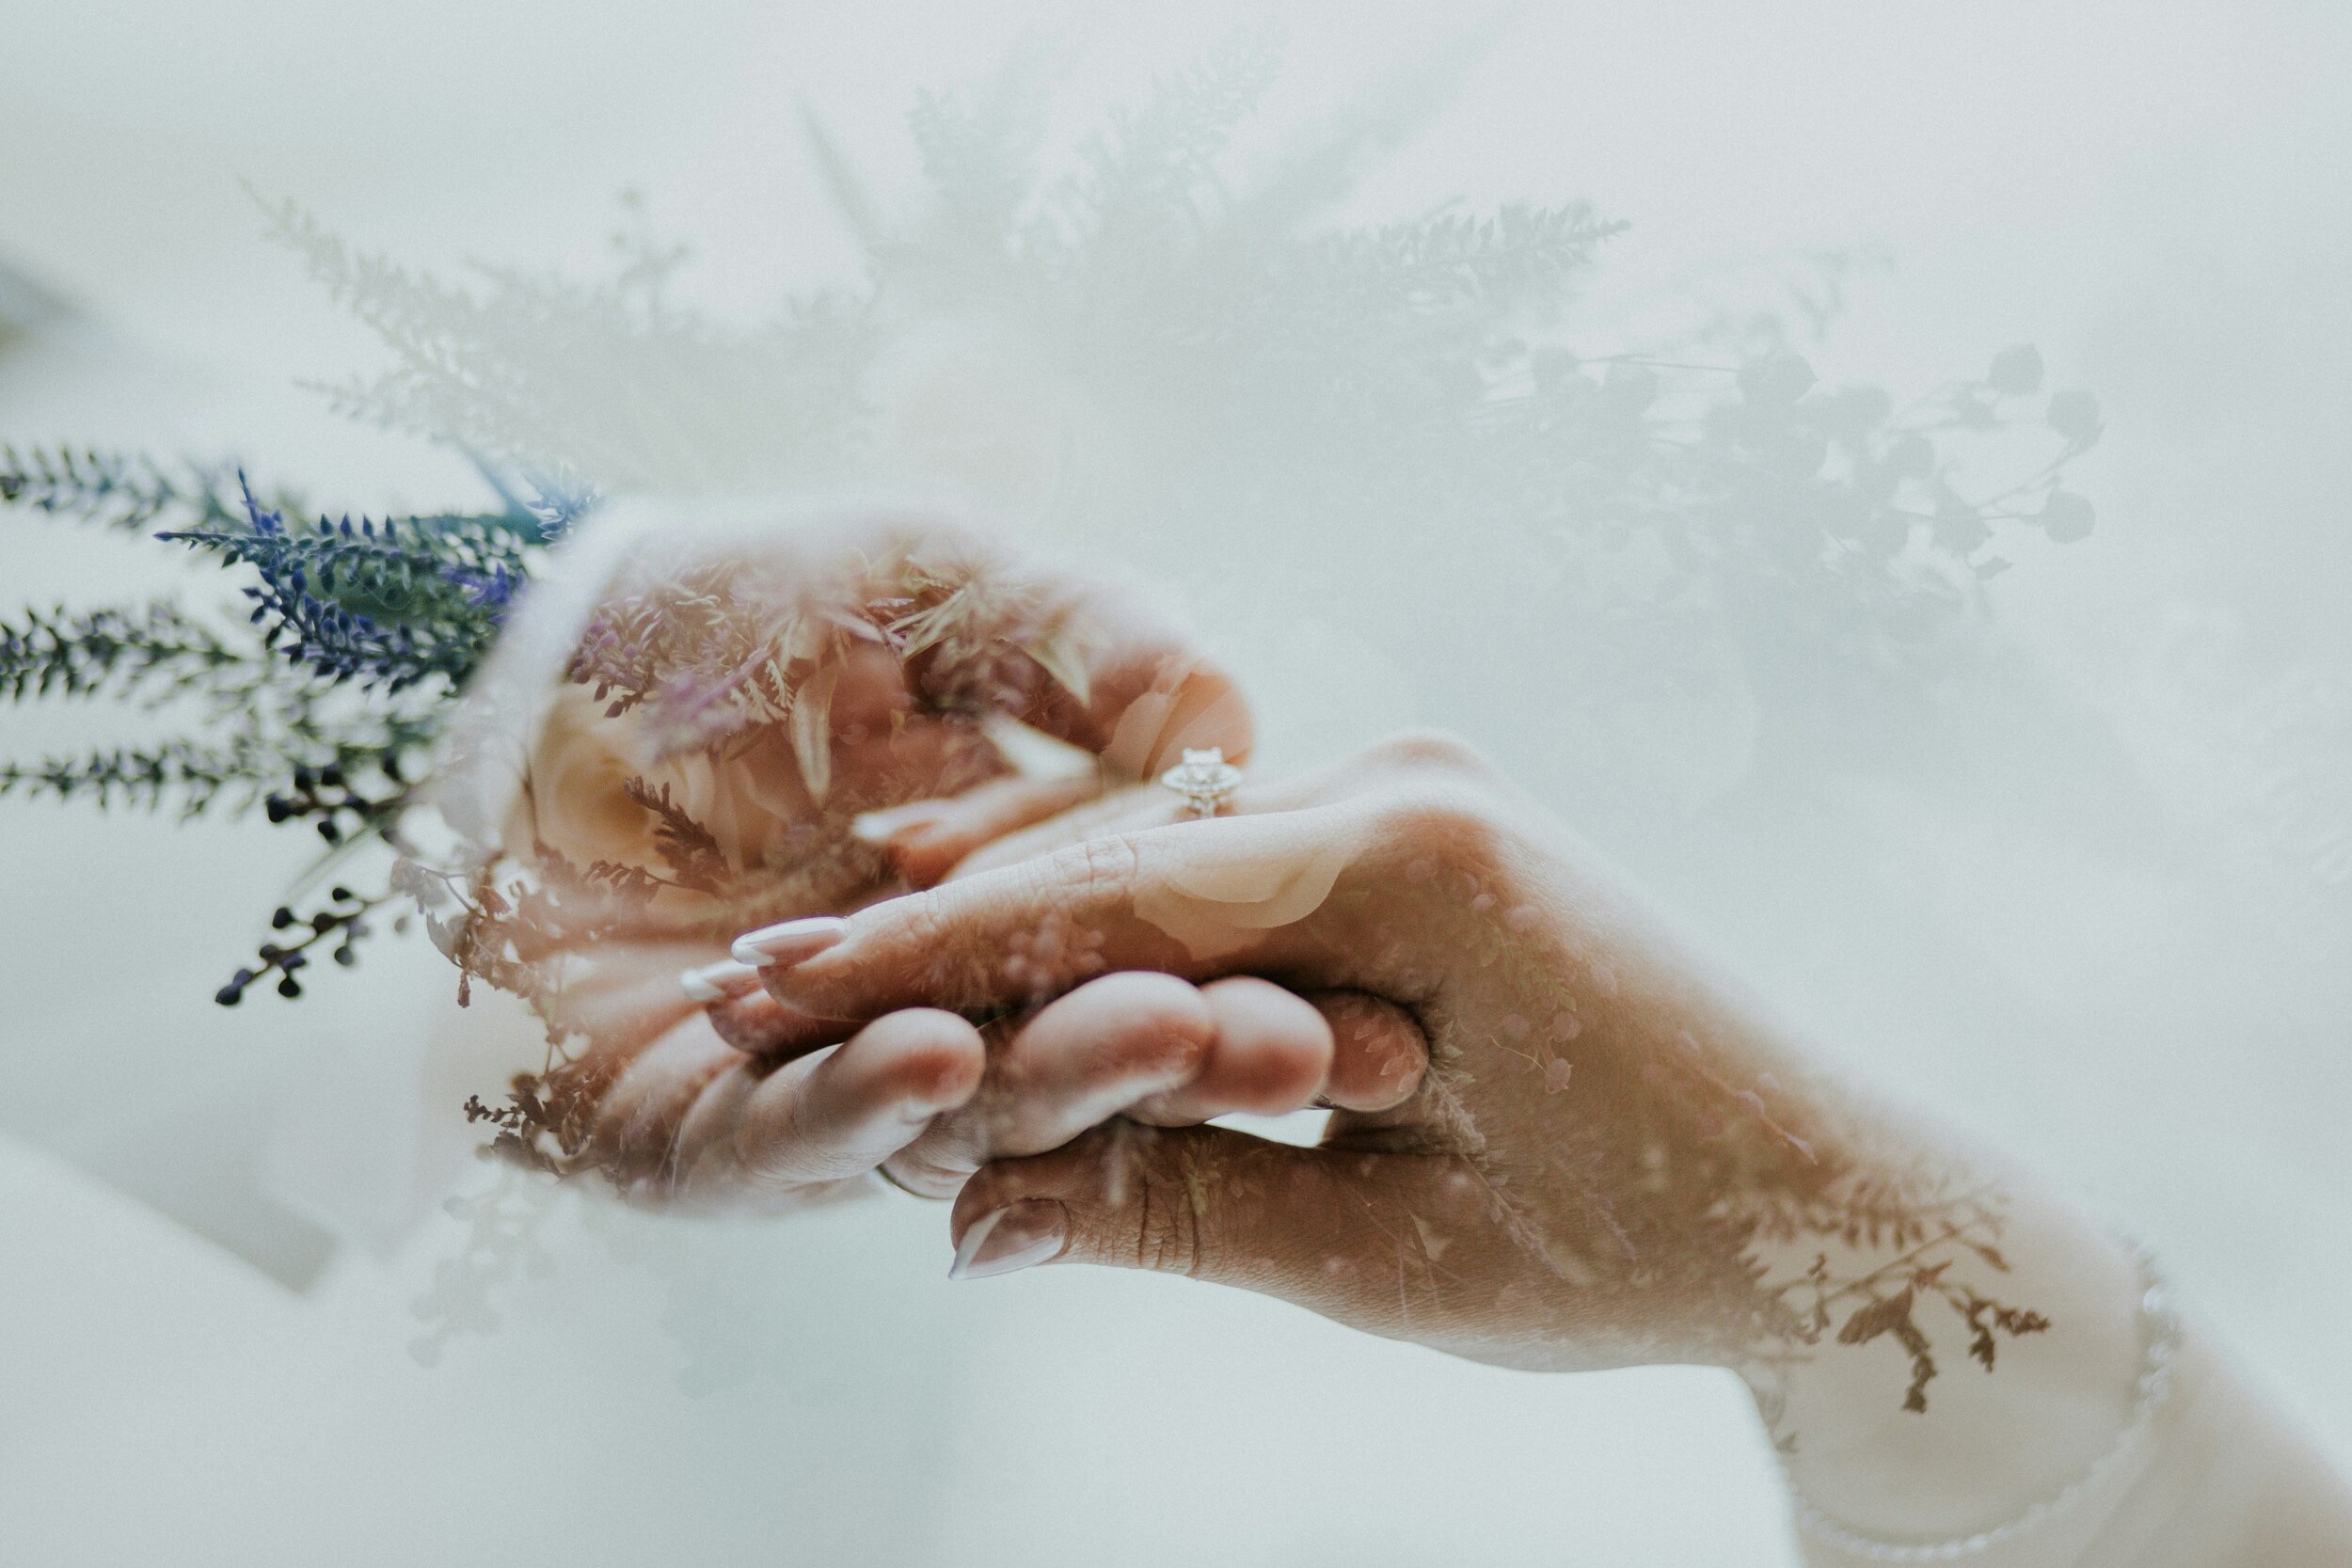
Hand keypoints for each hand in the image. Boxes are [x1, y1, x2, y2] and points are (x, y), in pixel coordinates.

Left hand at [455, 503, 1419, 1212]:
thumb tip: (1235, 729)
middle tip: (1318, 1057)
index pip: (1156, 947)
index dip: (1259, 967)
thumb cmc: (731, 604)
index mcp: (1020, 895)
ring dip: (1059, 1084)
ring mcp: (820, 1081)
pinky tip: (931, 1055)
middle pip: (1079, 1045)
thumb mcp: (939, 577)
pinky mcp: (691, 1138)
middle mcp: (939, 1006)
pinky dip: (850, 1106)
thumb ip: (1089, 637)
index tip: (1388, 1002)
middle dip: (1197, 1048)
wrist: (497, 658)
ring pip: (955, 1108)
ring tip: (1164, 1041)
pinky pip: (779, 1137)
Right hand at [732, 731, 2166, 1542]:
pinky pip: (1227, 868)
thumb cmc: (1640, 1246)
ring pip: (1158, 855)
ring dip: (1006, 920)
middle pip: (1114, 858)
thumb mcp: (1391, 1257)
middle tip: (754, 991)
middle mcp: (1407, 782)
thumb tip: (962, 1223)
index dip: (924, 964)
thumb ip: (1173, 1210)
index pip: (1109, 903)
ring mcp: (1414, 790)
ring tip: (832, 972)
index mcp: (1413, 859)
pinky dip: (1112, 923)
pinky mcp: (1415, 827)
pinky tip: (990, 944)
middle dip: (932, 934)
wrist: (1829, 1196)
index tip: (772, 1006)